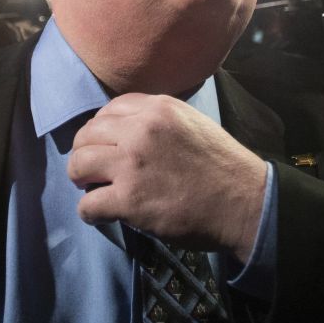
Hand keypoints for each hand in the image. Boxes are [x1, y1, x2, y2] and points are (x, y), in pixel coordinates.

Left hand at [68, 93, 266, 261]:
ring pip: (79, 164)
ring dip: (80, 178)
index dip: (100, 130)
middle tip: (91, 170)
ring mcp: (132, 165)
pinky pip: (88, 204)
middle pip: (86, 135)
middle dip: (83, 153)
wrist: (244, 202)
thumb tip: (128, 131)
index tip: (105, 146)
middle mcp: (141, 130)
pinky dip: (89, 212)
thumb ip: (160, 121)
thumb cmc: (223, 167)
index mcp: (158, 108)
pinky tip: (99, 214)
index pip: (109, 110)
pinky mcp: (129, 200)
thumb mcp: (193, 123)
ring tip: (90, 188)